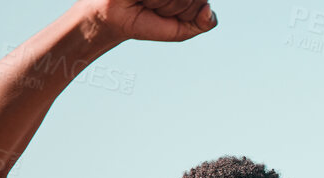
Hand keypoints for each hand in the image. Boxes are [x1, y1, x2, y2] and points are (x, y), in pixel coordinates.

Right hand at [85, 0, 218, 42]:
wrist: (116, 20)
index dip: (188, 13)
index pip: (202, 2)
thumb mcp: (182, 30)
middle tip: (156, 7)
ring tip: (147, 1)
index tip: (171, 14)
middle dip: (175, 9)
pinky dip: (153, 0)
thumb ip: (203, 23)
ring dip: (161, 4)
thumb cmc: (149, 21)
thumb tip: (208, 8)